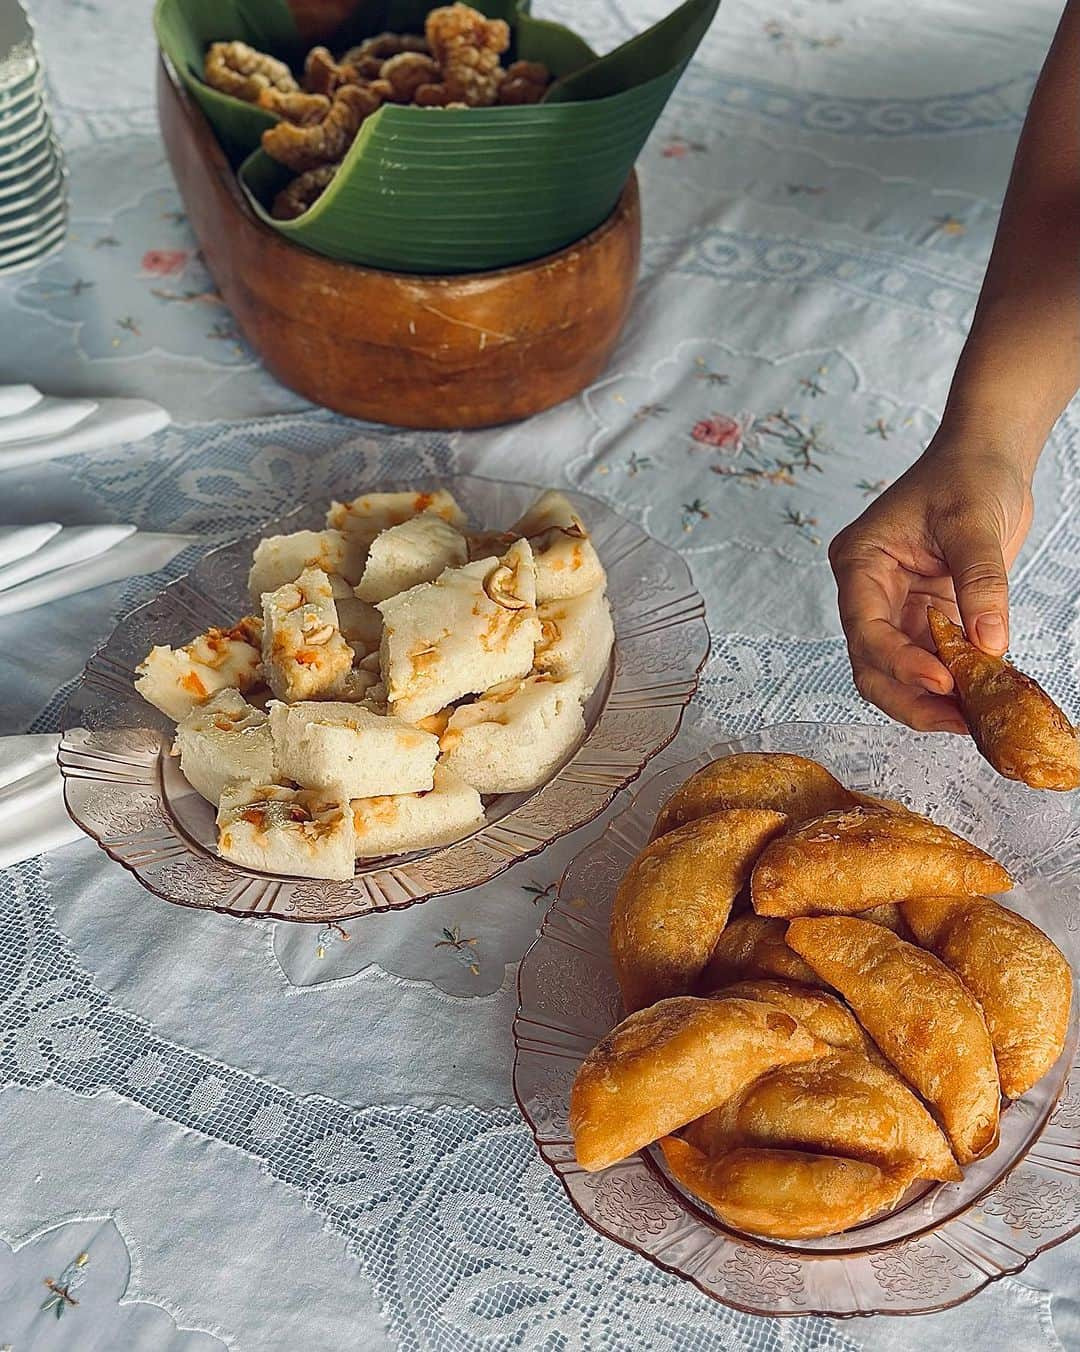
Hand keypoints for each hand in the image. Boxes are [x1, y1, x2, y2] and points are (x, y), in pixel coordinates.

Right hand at [829, 444, 1033, 731]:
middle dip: (908, 697)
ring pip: (896, 673)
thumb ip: (980, 584)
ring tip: (972, 718)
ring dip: (930, 699)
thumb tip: (989, 644)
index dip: (899, 662)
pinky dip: (952, 683)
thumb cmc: (969, 474)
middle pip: (871, 664)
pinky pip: (930, 662)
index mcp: (861, 563)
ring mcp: (896, 608)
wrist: (987, 458)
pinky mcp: (925, 617)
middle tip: (954, 721)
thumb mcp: (975, 524)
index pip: (866, 628)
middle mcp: (869, 592)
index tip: (942, 681)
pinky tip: (979, 697)